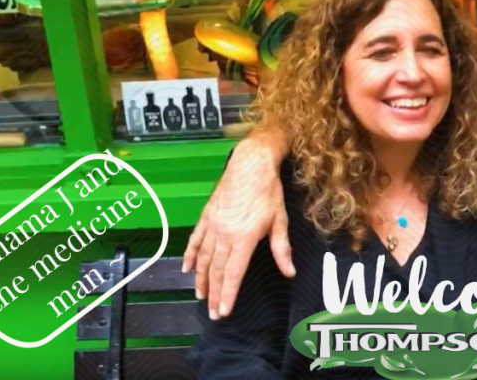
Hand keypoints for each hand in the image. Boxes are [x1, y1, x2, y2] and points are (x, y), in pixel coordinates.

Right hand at [183, 132, 292, 319]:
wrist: (250, 163)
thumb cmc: (267, 190)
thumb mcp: (280, 220)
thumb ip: (281, 249)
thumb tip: (289, 272)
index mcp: (243, 239)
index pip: (233, 274)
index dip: (227, 295)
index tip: (223, 311)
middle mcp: (225, 235)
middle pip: (216, 271)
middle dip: (213, 294)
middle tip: (211, 312)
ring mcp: (213, 226)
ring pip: (203, 258)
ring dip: (201, 279)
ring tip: (199, 295)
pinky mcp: (206, 216)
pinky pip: (195, 240)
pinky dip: (190, 255)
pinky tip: (187, 267)